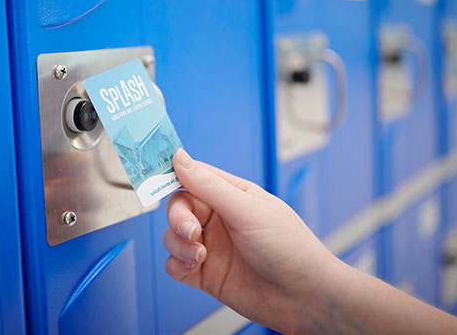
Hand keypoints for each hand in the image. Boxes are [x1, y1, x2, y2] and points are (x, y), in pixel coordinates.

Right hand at [163, 149, 346, 333]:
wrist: (304, 298)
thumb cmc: (289, 248)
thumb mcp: (247, 210)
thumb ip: (209, 186)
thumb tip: (180, 157)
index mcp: (230, 195)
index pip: (192, 177)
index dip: (171, 175)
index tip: (153, 177)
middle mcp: (218, 219)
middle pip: (177, 207)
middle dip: (178, 219)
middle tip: (191, 231)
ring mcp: (211, 246)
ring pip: (172, 236)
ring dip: (178, 245)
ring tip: (201, 256)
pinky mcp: (205, 273)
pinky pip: (175, 264)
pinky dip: (177, 264)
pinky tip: (194, 268)